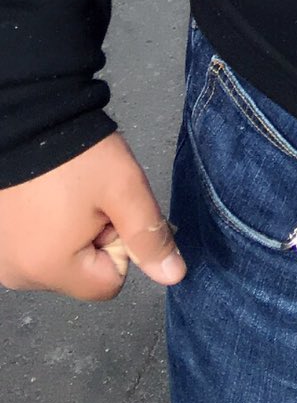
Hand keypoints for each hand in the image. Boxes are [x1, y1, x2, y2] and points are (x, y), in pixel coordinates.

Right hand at [0, 133, 185, 299]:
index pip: (108, 283)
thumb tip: (174, 275)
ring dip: (68, 232)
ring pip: (57, 260)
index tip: (106, 210)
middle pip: (80, 273)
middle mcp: (18, 274)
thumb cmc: (77, 155)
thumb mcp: (125, 190)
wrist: (27, 119)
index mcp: (49, 269)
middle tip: (85, 197)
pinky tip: (43, 196)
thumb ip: (149, 236)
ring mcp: (1, 260)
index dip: (118, 245)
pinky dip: (44, 227)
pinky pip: (32, 248)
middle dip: (92, 239)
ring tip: (63, 193)